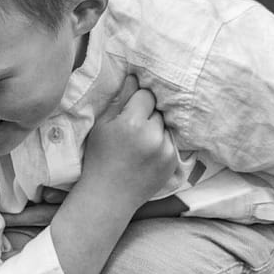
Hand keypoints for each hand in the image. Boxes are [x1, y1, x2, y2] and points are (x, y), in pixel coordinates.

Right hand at [80, 74, 179, 204]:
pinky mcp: (173, 162)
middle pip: (158, 110)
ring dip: (156, 129)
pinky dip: (161, 144)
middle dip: (147, 115)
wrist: (109, 196)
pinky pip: (170, 141)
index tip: (129, 110)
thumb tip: (134, 77)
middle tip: (132, 129)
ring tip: (140, 144)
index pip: (146, 95)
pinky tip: (146, 155)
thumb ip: (120, 100)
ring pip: (165, 125)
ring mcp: (166, 150)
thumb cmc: (99, 158)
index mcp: (132, 123)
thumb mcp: (102, 126)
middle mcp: (152, 136)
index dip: (137, 101)